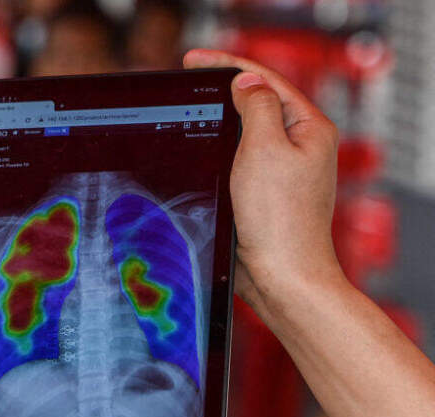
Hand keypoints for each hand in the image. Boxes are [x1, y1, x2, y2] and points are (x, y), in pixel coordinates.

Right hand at [183, 49, 342, 312]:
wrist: (281, 276)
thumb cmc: (280, 221)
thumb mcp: (264, 149)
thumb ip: (256, 108)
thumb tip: (245, 83)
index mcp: (309, 129)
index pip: (265, 81)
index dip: (228, 65)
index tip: (194, 60)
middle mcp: (300, 148)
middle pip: (257, 104)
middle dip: (222, 91)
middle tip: (187, 80)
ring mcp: (282, 172)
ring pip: (245, 134)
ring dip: (218, 122)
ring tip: (189, 110)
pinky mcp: (263, 196)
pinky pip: (238, 161)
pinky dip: (218, 150)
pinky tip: (198, 151)